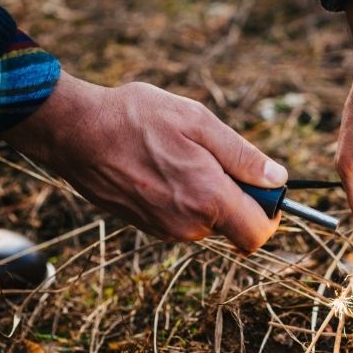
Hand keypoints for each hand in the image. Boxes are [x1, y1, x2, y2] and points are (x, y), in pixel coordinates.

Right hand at [0, 72, 286, 250]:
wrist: (75, 133)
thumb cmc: (135, 119)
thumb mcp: (198, 122)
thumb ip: (242, 156)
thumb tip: (277, 179)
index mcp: (208, 199)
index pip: (258, 234)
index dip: (271, 213)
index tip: (265, 188)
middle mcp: (189, 225)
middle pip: (236, 226)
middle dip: (239, 198)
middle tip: (216, 157)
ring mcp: (166, 230)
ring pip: (209, 221)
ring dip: (210, 194)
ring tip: (182, 156)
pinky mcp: (149, 227)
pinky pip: (185, 218)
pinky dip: (187, 197)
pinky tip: (164, 166)